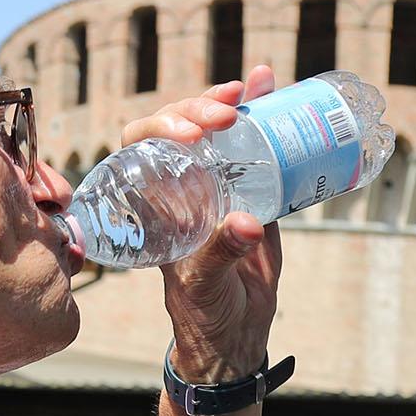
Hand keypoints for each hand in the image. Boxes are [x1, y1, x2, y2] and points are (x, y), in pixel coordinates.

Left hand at [120, 67, 283, 382]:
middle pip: (182, 128)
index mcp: (158, 203)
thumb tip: (245, 222)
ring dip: (234, 101)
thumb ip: (220, 254)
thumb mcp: (203, 284)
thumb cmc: (202, 310)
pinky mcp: (254, 192)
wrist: (235, 332)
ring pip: (219, 130)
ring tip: (258, 84)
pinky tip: (275, 89)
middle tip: (230, 108)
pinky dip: (265, 116)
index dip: (159, 127)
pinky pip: (258, 148)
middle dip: (201, 107)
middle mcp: (184, 186)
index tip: (192, 132)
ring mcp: (219, 185)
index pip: (141, 146)